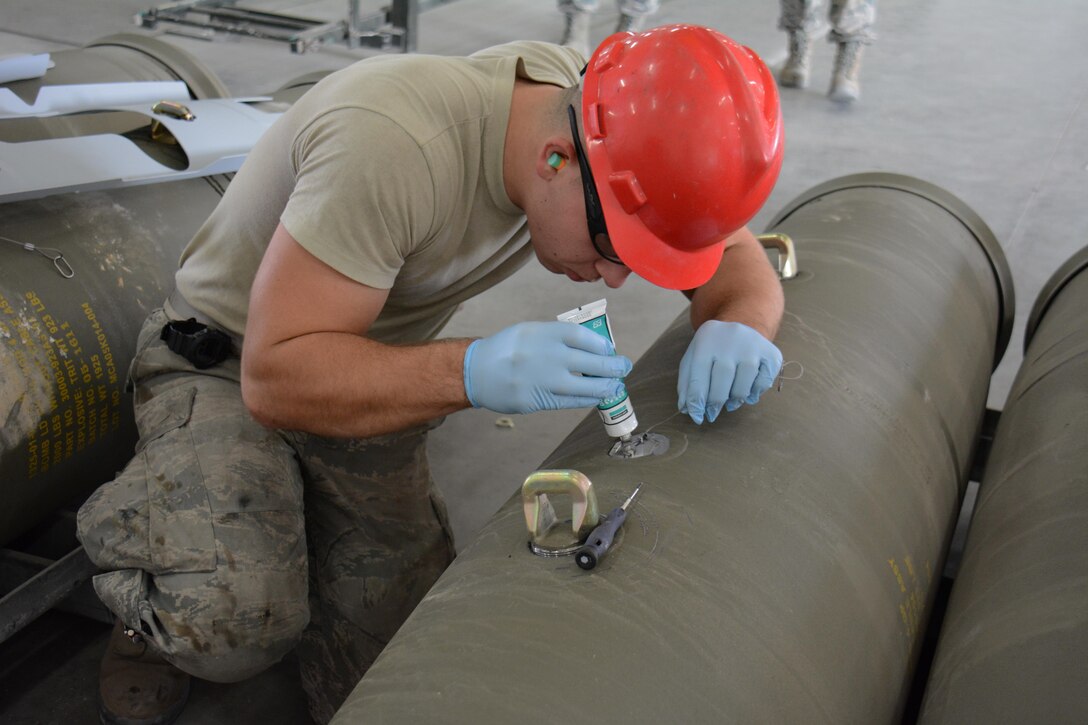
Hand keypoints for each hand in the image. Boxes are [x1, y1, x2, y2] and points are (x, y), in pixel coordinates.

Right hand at [464, 321, 631, 413]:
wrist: (477, 371)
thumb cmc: (508, 349)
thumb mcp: (531, 331)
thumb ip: (558, 337)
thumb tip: (593, 348)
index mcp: (544, 333)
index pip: (584, 337)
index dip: (602, 345)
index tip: (609, 350)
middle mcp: (546, 355)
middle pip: (591, 362)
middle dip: (613, 367)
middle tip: (623, 367)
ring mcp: (542, 380)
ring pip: (586, 386)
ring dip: (606, 387)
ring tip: (614, 385)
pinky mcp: (537, 400)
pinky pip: (571, 402)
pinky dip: (587, 399)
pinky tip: (596, 396)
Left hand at [677, 320, 781, 423]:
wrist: (741, 324)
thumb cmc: (712, 349)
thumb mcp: (694, 358)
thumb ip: (687, 382)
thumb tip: (686, 409)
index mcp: (706, 339)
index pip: (698, 375)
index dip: (696, 401)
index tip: (697, 417)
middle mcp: (731, 338)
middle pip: (722, 378)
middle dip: (715, 402)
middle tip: (712, 413)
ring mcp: (753, 345)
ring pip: (744, 383)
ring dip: (736, 399)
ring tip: (730, 403)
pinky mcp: (771, 353)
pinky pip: (763, 382)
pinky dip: (755, 393)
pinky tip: (748, 392)